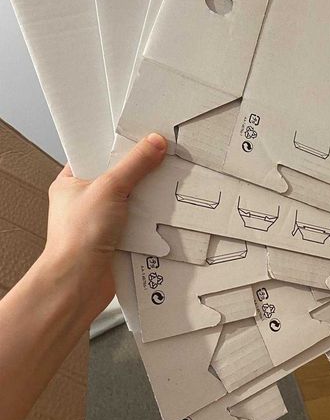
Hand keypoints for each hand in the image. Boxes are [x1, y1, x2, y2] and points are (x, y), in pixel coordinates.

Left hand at [42, 133, 166, 317]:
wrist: (79, 283)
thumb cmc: (76, 238)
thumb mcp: (109, 187)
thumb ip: (134, 164)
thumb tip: (154, 143)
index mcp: (71, 182)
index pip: (98, 154)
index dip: (120, 145)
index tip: (143, 136)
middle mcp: (86, 200)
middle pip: (120, 176)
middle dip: (141, 171)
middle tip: (162, 156)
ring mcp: (102, 220)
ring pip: (133, 199)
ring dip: (148, 196)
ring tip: (167, 181)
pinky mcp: (117, 238)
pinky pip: (140, 220)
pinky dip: (152, 218)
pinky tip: (165, 210)